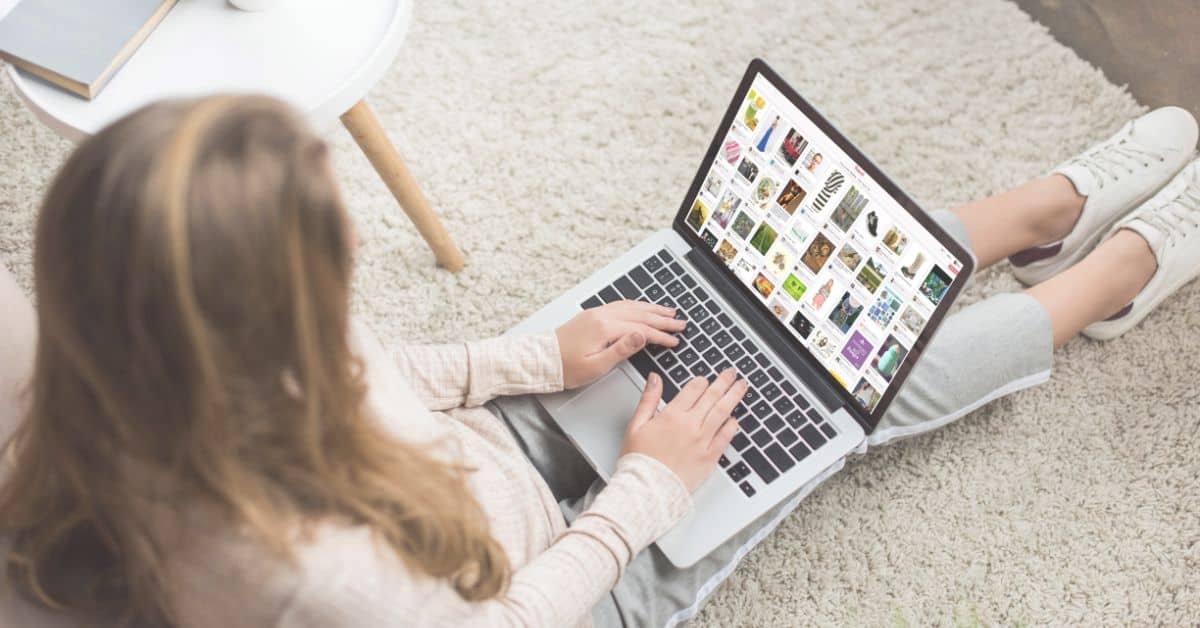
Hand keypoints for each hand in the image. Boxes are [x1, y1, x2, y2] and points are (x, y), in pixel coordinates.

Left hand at [556, 300, 685, 388]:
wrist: (541, 360)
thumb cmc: (566, 368)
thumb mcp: (596, 366)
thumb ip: (622, 350)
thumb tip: (642, 336)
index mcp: (605, 328)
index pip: (642, 330)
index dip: (661, 335)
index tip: (675, 340)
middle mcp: (602, 316)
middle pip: (640, 314)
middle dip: (662, 319)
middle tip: (681, 322)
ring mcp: (596, 313)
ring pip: (631, 306)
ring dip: (652, 309)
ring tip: (668, 311)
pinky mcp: (592, 315)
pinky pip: (620, 305)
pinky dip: (636, 306)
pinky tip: (642, 307)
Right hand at [621, 368, 746, 490]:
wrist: (648, 489)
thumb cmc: (640, 461)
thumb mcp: (636, 425)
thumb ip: (648, 399)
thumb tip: (655, 378)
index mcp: (672, 415)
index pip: (693, 389)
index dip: (701, 381)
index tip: (705, 378)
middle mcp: (691, 425)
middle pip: (712, 397)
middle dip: (724, 381)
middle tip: (733, 373)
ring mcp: (703, 441)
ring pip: (723, 412)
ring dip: (734, 396)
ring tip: (742, 386)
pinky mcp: (710, 457)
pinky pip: (726, 437)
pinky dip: (732, 425)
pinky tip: (736, 419)